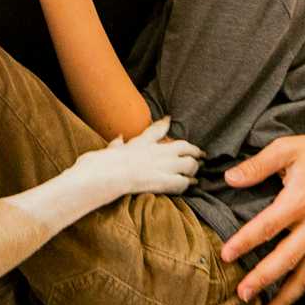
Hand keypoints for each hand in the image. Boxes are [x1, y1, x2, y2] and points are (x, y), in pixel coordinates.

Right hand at [74, 117, 203, 198]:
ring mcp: (162, 166)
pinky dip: (188, 183)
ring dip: (194, 167)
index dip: (165, 124)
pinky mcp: (164, 181)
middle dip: (193, 150)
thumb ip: (116, 144)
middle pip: (183, 146)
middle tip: (201, 154)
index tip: (170, 120)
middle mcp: (156, 152)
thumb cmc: (103, 163)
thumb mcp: (109, 149)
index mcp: (141, 142)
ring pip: (189, 163)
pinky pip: (184, 181)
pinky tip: (191, 184)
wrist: (105, 175)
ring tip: (197, 171)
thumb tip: (119, 138)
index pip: (156, 130)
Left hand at [219, 124, 304, 304]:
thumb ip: (257, 166)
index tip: (226, 255)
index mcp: (299, 200)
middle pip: (287, 258)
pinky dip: (303, 285)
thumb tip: (230, 179)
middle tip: (242, 294)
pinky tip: (289, 298)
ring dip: (286, 296)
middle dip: (264, 279)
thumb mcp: (284, 149)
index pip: (267, 227)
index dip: (245, 242)